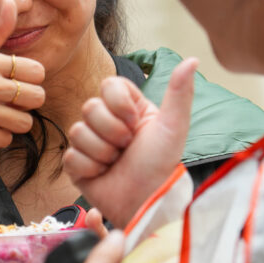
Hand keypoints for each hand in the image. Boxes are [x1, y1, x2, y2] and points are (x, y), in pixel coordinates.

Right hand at [63, 58, 197, 226]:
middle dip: (111, 132)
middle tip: (127, 148)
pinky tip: (104, 174)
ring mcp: (90, 144)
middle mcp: (108, 123)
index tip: (134, 122)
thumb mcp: (173, 127)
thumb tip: (193, 59)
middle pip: (90, 107)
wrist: (146, 203)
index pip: (108, 85)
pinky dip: (90, 168)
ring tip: (117, 163)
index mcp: (129, 109)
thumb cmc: (162, 166)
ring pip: (77, 131)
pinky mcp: (77, 166)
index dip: (118, 104)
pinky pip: (70, 156)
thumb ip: (179, 92)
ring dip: (102, 152)